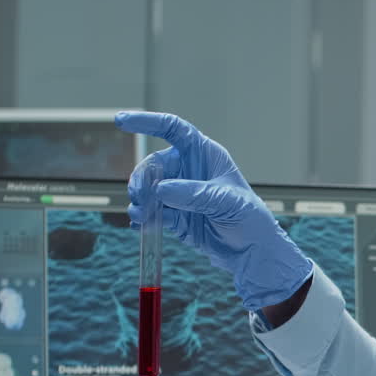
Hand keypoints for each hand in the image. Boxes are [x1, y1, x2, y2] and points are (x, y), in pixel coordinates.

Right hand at [115, 111, 312, 311]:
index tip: (122, 121)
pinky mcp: (176, 216)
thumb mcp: (227, 202)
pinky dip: (144, 217)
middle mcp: (190, 171)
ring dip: (140, 200)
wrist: (253, 253)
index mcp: (206, 155)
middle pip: (155, 165)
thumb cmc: (251, 220)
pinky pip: (153, 212)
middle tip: (138, 195)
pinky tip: (140, 225)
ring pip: (150, 189)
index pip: (174, 130)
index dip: (148, 122)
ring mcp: (181, 194)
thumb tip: (161, 189)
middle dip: (142, 177)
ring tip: (140, 215)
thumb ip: (195, 194)